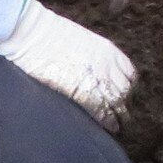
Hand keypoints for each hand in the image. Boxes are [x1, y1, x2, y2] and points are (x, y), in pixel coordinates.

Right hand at [0, 0, 135, 126]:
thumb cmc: (48, 34)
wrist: (33, 34)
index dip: (128, 88)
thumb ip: (92, 56)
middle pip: (126, 91)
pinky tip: (109, 128)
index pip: (129, 74)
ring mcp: (98, 78)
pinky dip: (108, 122)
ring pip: (118, 103)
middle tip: (124, 116)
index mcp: (108, 51)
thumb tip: (91, 70)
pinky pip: (103, 111)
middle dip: (125, 104)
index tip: (125, 97)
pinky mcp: (84, 92)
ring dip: (119, 115)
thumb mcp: (80, 41)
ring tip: (118, 125)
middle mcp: (108, 65)